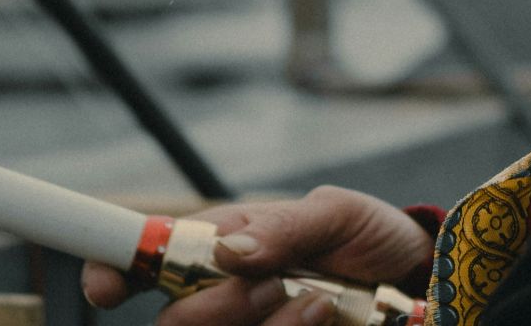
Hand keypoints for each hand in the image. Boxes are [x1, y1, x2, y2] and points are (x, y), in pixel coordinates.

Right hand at [81, 185, 433, 324]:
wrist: (425, 282)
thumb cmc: (372, 239)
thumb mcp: (338, 214)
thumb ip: (283, 228)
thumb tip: (226, 250)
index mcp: (220, 250)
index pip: (145, 261)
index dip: (112, 272)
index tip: (106, 286)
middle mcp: (223, 300)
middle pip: (173, 324)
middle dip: (219, 305)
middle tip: (275, 280)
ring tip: (320, 299)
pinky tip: (331, 319)